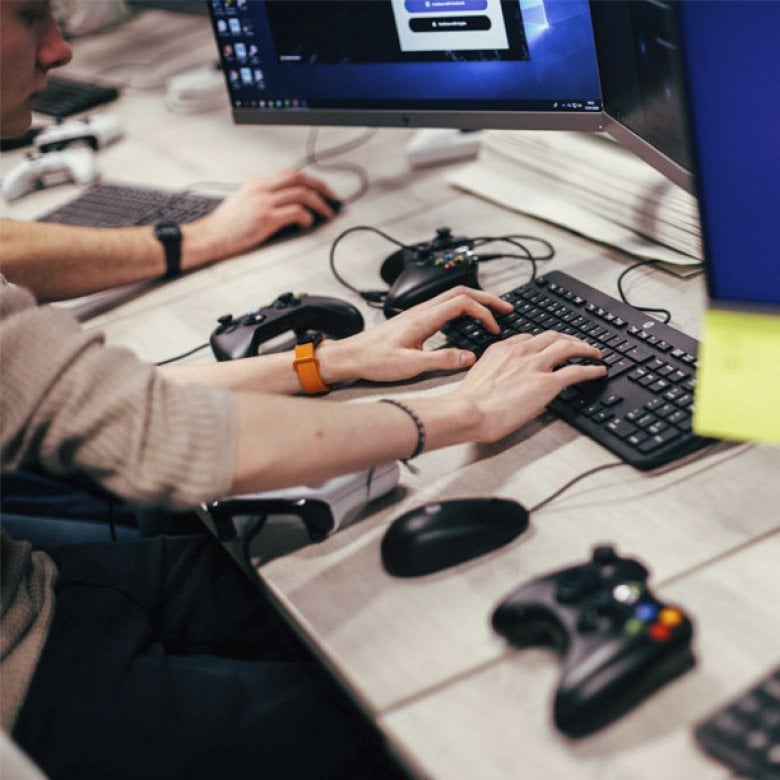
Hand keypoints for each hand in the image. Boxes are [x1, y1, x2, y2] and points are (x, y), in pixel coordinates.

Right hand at [183, 169, 337, 264]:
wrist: (208, 236)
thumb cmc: (225, 226)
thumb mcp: (244, 203)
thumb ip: (263, 199)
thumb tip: (286, 206)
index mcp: (258, 184)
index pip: (291, 174)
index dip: (311, 180)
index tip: (322, 190)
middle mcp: (262, 188)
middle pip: (300, 178)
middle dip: (322, 187)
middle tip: (334, 199)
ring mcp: (264, 202)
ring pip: (302, 194)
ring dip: (320, 204)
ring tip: (327, 215)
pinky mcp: (265, 218)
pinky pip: (295, 212)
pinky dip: (307, 217)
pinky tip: (308, 224)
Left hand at [319, 286, 514, 384]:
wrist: (351, 356)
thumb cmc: (375, 360)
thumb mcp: (411, 366)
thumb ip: (442, 360)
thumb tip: (470, 357)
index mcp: (423, 318)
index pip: (462, 302)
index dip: (484, 313)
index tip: (494, 329)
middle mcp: (422, 310)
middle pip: (461, 291)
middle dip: (487, 298)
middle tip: (507, 308)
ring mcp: (418, 312)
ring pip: (453, 296)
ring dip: (476, 300)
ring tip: (493, 312)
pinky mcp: (415, 319)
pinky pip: (445, 305)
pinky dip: (463, 307)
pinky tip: (468, 320)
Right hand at [448, 330, 606, 442]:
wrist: (469, 412)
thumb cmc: (468, 404)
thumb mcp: (478, 379)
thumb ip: (493, 374)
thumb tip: (501, 384)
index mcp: (501, 350)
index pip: (528, 338)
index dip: (542, 342)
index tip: (548, 346)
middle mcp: (520, 352)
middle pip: (551, 337)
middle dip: (567, 338)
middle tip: (577, 344)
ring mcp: (535, 366)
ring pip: (567, 347)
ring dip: (584, 348)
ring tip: (594, 353)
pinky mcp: (547, 383)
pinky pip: (577, 370)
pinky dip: (592, 368)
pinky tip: (599, 370)